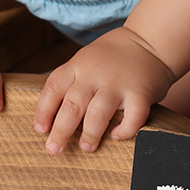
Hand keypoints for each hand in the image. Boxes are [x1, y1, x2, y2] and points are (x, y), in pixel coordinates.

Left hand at [33, 27, 173, 153]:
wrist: (148, 41)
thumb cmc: (112, 57)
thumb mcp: (85, 59)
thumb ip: (72, 82)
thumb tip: (52, 119)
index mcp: (78, 65)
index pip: (53, 88)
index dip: (43, 112)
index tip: (40, 130)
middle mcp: (95, 74)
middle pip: (72, 105)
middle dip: (61, 131)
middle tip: (54, 149)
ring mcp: (118, 83)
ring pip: (98, 113)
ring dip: (90, 134)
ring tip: (86, 146)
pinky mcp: (141, 92)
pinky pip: (133, 117)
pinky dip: (125, 130)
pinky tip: (118, 136)